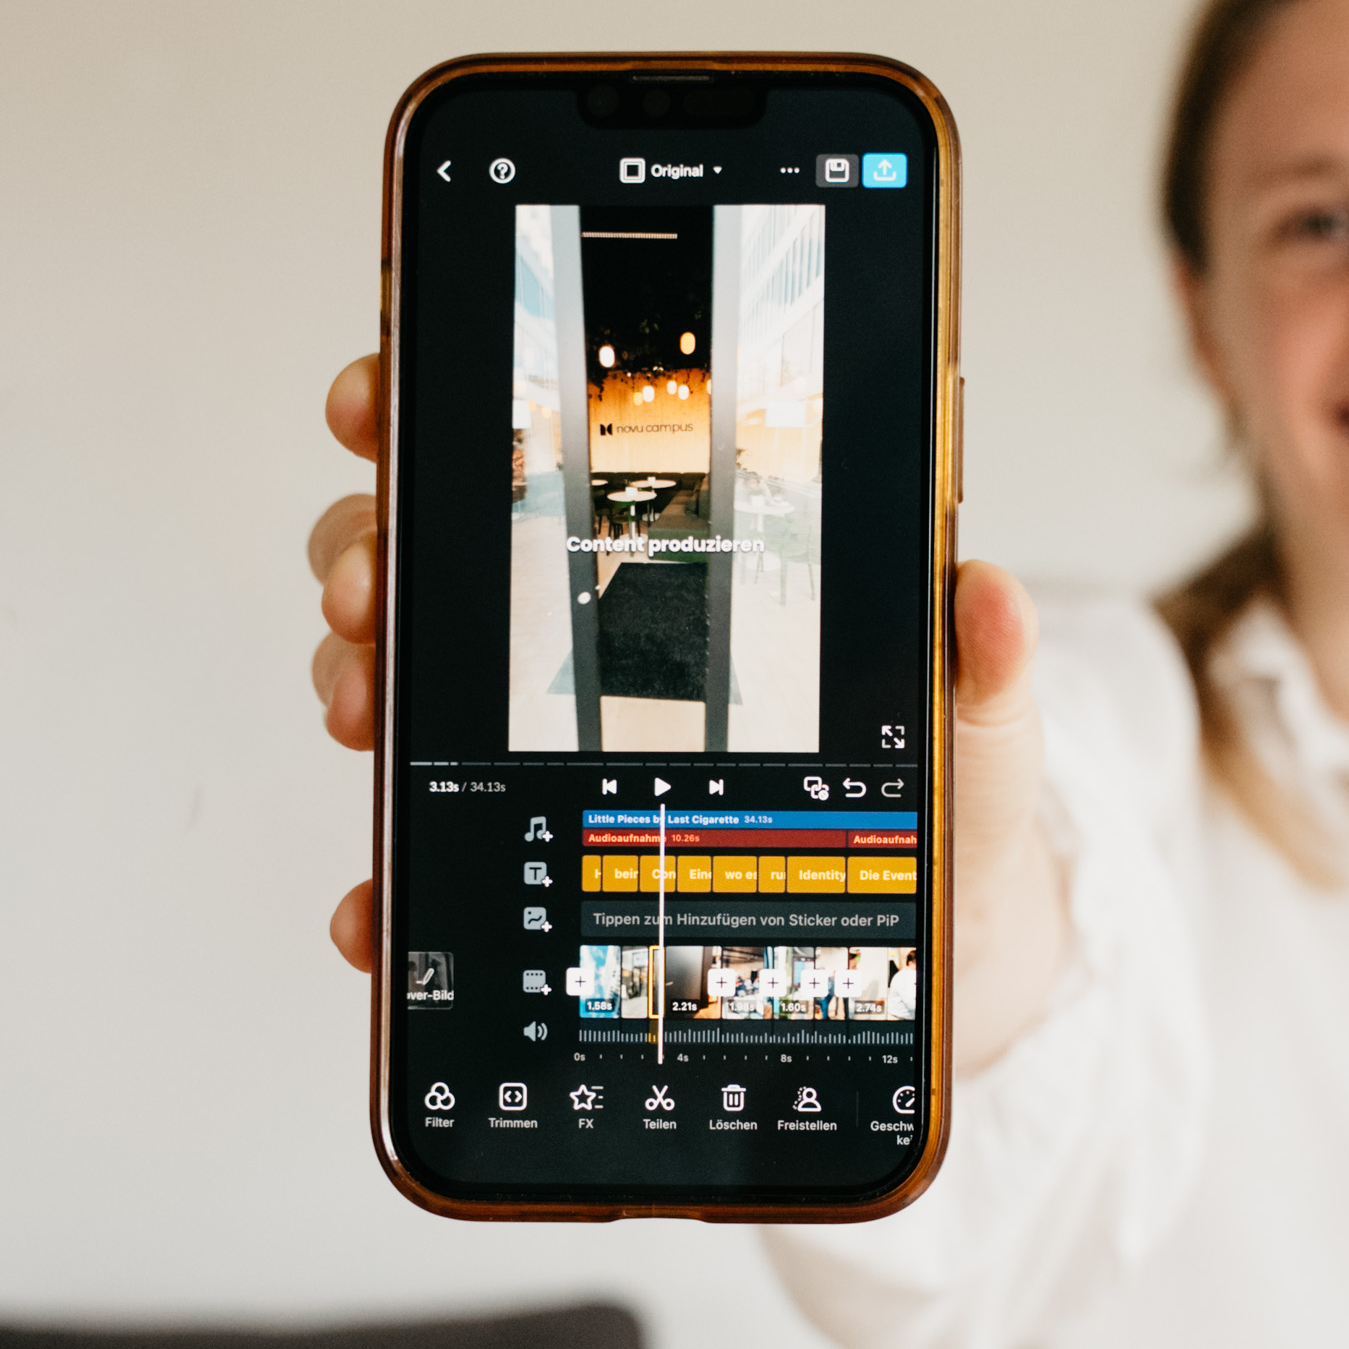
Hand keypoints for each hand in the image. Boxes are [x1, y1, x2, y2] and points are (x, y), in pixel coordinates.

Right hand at [305, 358, 1070, 1070]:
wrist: (941, 953)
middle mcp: (607, 646)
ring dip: (362, 682)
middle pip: (445, 558)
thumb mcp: (976, 736)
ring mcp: (565, 748)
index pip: (556, 460)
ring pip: (413, 680)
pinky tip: (382, 898)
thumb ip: (984, 672)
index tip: (382, 395)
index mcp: (699, 578)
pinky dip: (397, 873)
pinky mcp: (551, 855)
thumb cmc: (949, 823)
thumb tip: (986, 592)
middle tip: (373, 588)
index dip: (453, 406)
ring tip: (369, 712)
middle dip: (373, 552)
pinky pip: (449, 856)